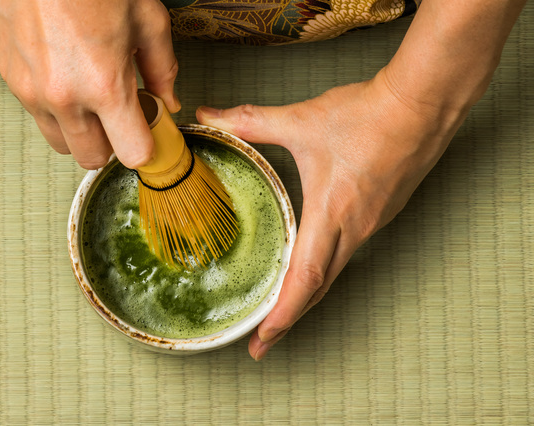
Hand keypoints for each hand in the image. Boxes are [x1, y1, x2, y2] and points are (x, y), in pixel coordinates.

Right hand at [0, 0, 179, 168]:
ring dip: (82, 132)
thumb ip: (163, 70)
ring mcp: (32, 91)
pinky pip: (39, 116)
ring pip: (62, 144)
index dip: (147, 148)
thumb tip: (168, 101)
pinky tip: (69, 78)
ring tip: (93, 99)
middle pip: (93, 158)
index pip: (132, 153)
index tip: (150, 135)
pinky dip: (57, 110)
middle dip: (112, 144)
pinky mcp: (11, 80)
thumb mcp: (147, 20)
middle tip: (122, 116)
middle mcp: (65, 98)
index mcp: (105, 86)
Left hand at [197, 69, 467, 359]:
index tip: (261, 339)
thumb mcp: (300, 120)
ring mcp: (372, 224)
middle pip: (319, 289)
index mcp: (332, 213)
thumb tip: (208, 115)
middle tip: (262, 344)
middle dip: (288, 321)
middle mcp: (354, 228)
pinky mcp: (382, 214)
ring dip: (307, 297)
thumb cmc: (365, 115)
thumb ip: (250, 121)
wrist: (423, 104)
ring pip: (335, 273)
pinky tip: (312, 267)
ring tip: (281, 312)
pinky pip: (349, 254)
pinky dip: (326, 271)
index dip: (282, 314)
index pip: (304, 279)